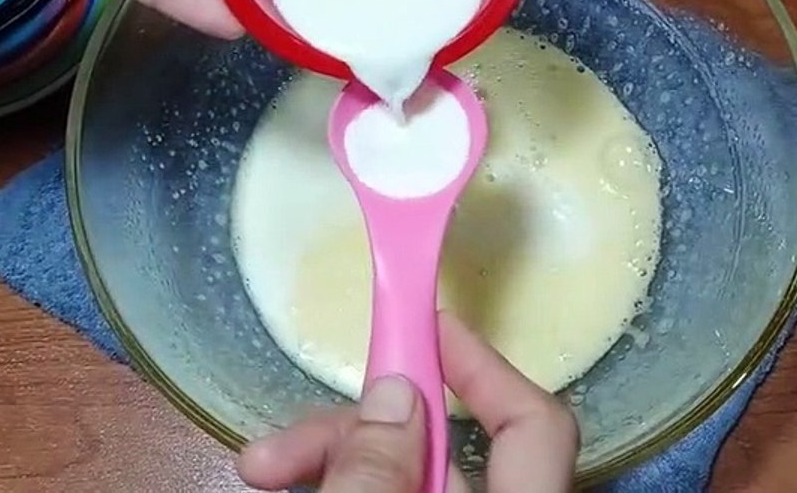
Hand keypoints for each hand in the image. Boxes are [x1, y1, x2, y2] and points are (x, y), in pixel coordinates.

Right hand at [237, 312, 579, 492]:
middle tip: (277, 447)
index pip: (535, 421)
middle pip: (442, 449)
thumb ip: (377, 477)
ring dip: (334, 463)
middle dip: (356, 430)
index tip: (418, 320)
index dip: (481, 364)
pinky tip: (294, 484)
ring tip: (260, 468)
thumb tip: (394, 395)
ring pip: (406, 478)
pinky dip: (349, 489)